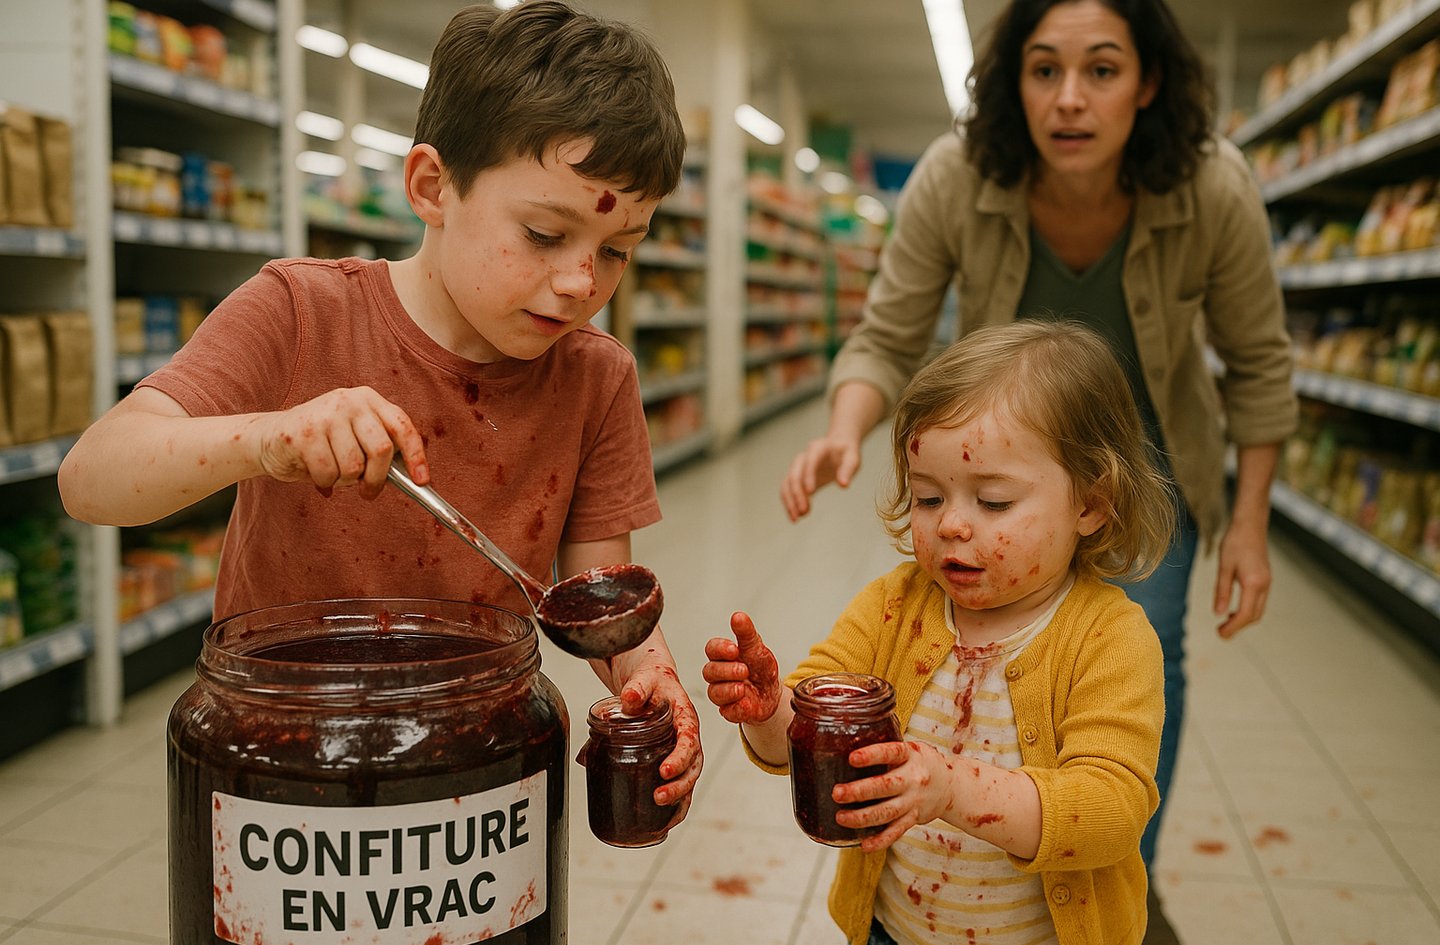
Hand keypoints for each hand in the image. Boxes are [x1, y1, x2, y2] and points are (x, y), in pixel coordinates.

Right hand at [253, 387, 427, 498]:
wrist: (268, 438)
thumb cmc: (321, 444)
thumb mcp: (354, 436)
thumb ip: (379, 448)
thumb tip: (413, 477)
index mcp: (368, 399)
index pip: (402, 426)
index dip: (416, 456)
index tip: (422, 480)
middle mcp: (349, 401)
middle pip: (381, 450)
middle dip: (376, 479)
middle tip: (367, 491)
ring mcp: (326, 414)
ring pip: (353, 466)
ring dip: (344, 481)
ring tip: (331, 472)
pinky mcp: (304, 432)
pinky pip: (328, 472)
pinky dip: (325, 482)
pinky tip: (315, 474)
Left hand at [615, 652, 702, 815]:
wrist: (653, 682)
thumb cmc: (651, 682)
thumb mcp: (645, 678)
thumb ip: (637, 687)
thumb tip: (628, 699)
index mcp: (685, 717)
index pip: (689, 740)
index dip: (679, 758)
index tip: (664, 771)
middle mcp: (689, 737)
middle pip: (694, 766)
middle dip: (680, 786)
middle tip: (658, 796)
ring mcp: (683, 752)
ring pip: (690, 780)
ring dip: (679, 799)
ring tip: (661, 816)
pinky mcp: (674, 761)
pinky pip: (682, 786)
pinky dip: (677, 807)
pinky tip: (665, 824)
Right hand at [702, 611, 780, 723]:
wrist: (772, 693)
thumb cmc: (760, 668)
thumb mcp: (757, 648)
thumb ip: (746, 633)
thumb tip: (738, 616)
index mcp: (723, 656)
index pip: (711, 649)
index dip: (720, 649)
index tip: (734, 649)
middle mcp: (718, 675)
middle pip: (709, 671)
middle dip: (727, 670)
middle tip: (744, 670)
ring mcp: (721, 694)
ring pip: (714, 693)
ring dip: (730, 690)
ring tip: (744, 688)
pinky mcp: (729, 711)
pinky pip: (727, 712)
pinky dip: (737, 708)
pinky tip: (747, 704)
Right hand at [780, 434, 862, 521]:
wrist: (836, 447)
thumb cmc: (845, 453)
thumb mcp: (853, 458)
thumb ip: (848, 470)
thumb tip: (843, 485)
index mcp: (818, 448)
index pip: (810, 460)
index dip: (808, 475)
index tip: (810, 492)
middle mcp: (803, 457)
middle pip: (794, 474)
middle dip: (797, 493)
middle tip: (803, 511)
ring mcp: (797, 468)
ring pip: (787, 484)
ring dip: (790, 501)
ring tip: (796, 518)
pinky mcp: (796, 478)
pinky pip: (787, 490)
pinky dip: (789, 503)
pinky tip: (796, 517)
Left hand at [834, 741, 955, 852]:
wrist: (950, 785)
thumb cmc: (920, 763)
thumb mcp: (908, 748)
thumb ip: (884, 750)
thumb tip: (845, 741)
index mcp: (910, 755)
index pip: (891, 752)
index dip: (871, 755)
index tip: (852, 758)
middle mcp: (913, 778)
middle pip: (885, 786)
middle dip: (859, 791)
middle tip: (837, 793)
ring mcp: (914, 801)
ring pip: (887, 812)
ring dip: (863, 817)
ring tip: (841, 817)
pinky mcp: (913, 818)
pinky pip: (896, 832)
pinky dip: (880, 840)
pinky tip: (864, 845)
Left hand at [1213, 519, 1270, 637]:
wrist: (1250, 525)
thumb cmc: (1235, 542)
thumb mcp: (1224, 567)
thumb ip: (1222, 591)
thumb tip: (1218, 613)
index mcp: (1254, 583)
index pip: (1246, 614)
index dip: (1233, 628)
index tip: (1220, 634)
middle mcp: (1264, 585)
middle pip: (1255, 616)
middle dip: (1239, 627)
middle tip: (1221, 632)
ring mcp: (1267, 582)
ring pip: (1259, 609)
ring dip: (1244, 619)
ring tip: (1226, 623)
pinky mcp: (1265, 578)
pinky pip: (1259, 601)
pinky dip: (1248, 610)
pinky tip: (1234, 609)